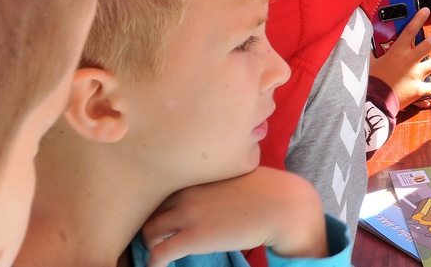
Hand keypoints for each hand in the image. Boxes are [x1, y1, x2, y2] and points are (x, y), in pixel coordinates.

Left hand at [142, 167, 327, 266]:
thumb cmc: (267, 189)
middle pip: (150, 209)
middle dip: (151, 223)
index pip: (161, 189)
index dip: (158, 204)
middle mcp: (186, 192)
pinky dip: (154, 263)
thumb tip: (215, 189)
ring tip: (158, 251)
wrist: (282, 205)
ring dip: (150, 243)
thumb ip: (217, 179)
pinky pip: (159, 253)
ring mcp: (188, 215)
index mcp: (196, 175)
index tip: (163, 215)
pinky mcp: (193, 238)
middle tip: (157, 235)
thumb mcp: (237, 173)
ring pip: (149, 231)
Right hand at [368, 7, 430, 107]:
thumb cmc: (370, 81)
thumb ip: (369, 51)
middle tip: (428, 45)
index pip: (410, 30)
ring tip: (430, 67)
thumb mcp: (368, 63)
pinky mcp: (419, 89)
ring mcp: (416, 75)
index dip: (419, 18)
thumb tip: (362, 40)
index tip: (426, 10)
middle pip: (429, 44)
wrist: (374, 102)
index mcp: (397, 52)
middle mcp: (409, 61)